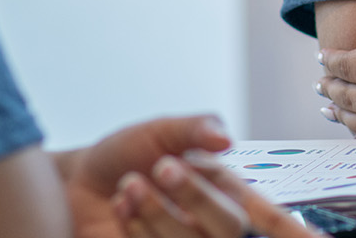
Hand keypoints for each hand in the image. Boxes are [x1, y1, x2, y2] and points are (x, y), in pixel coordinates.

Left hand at [61, 115, 314, 237]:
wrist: (79, 183)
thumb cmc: (126, 154)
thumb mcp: (161, 130)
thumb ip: (195, 128)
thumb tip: (225, 138)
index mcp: (225, 190)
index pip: (264, 209)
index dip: (276, 218)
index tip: (254, 203)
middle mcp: (211, 222)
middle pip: (229, 227)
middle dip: (195, 195)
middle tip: (162, 166)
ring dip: (157, 211)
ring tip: (129, 182)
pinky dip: (136, 228)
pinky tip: (121, 206)